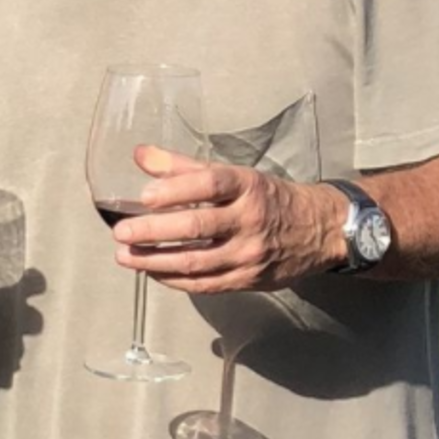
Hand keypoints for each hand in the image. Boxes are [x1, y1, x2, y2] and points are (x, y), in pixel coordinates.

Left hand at [111, 146, 345, 292]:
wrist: (317, 230)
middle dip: (154, 231)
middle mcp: (249, 219)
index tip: (144, 195)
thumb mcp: (232, 174)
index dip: (175, 189)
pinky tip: (152, 272)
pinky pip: (205, 283)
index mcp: (246, 185)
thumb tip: (139, 155)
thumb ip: (182, 166)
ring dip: (155, 260)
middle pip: (197, 227)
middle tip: (121, 232)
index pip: (208, 183)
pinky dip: (174, 279)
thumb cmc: (266, 196)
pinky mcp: (248, 280)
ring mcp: (250, 253)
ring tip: (125, 255)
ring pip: (197, 261)